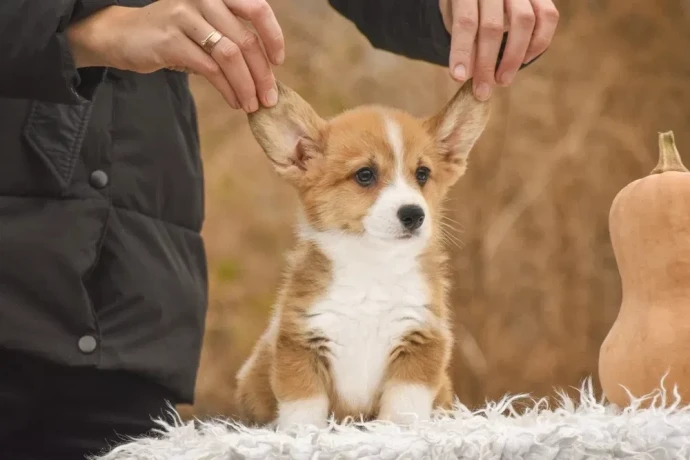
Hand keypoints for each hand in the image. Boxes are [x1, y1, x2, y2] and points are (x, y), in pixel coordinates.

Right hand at [67, 0, 285, 111]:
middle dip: (262, 73)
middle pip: (246, 39)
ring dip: (246, 85)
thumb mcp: (205, 26)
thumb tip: (266, 70)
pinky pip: (210, 69)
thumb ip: (232, 37)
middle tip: (269, 98)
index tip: (279, 62)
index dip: (273, 36)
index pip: (257, 8)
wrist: (122, 35)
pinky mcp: (171, 40)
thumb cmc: (172, 33)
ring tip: (252, 104)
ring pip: (230, 55)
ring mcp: (185, 16)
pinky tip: (234, 101)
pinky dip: (227, 89)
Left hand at [439, 0, 558, 100]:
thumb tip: (470, 75)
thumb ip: (463, 42)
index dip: (462, 51)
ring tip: (502, 81)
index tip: (459, 78)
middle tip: (482, 91)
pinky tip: (524, 60)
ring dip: (513, 58)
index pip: (466, 21)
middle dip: (486, 64)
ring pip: (524, 21)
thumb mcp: (454, 20)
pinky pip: (548, 17)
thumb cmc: (466, 8)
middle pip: (492, 26)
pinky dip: (538, 43)